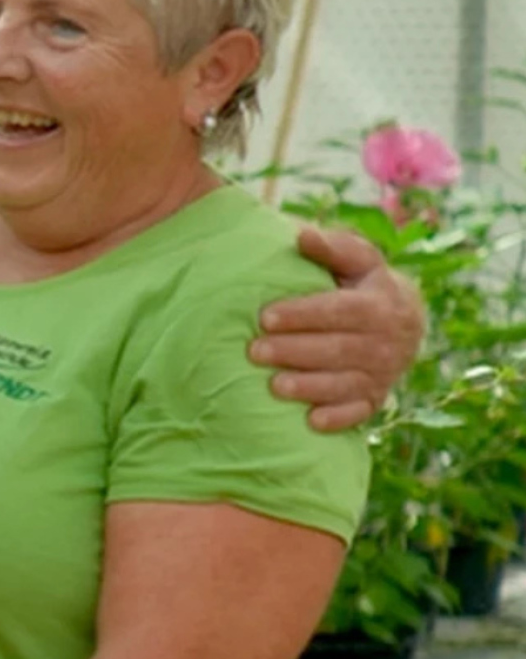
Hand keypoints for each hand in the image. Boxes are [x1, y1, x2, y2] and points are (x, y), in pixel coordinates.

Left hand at [257, 224, 427, 431]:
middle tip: (254, 351)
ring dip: (310, 386)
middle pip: (338, 349)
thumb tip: (300, 235)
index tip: (264, 317)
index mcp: (383, 304)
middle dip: (295, 351)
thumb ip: (332, 248)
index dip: (302, 315)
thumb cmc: (365, 283)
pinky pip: (360, 412)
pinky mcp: (377, 397)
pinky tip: (311, 422)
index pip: (339, 311)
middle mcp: (389, 342)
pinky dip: (338, 418)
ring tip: (273, 385)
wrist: (405, 320)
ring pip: (346, 382)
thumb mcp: (357, 259)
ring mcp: (385, 373)